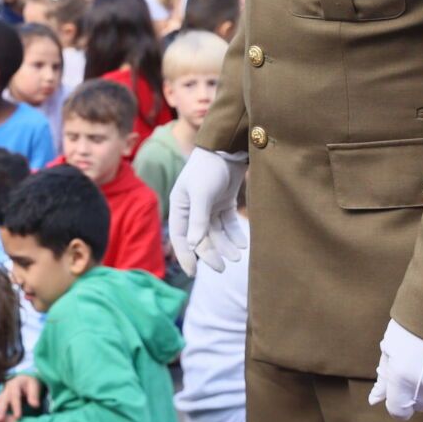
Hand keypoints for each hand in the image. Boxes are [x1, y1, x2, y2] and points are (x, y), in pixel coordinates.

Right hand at [0, 373, 42, 421]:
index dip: (16, 406)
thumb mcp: (34, 386)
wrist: (23, 379)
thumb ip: (34, 395)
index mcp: (15, 384)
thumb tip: (35, 405)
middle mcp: (7, 388)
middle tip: (0, 420)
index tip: (17, 417)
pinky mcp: (0, 398)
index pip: (15, 396)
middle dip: (1, 410)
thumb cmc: (29, 384)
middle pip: (3, 399)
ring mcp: (2, 393)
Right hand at [168, 148, 248, 276]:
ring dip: (225, 245)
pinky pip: (228, 224)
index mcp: (180, 207)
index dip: (186, 256)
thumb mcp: (202, 194)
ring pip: (216, 233)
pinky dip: (234, 234)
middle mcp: (192, 209)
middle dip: (211, 253)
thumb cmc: (208, 168)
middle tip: (223, 267)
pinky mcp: (223, 202)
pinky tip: (242, 243)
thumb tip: (194, 246)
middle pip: (200, 238)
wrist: (228, 148)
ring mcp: (208, 206)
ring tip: (237, 256)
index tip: (194, 274)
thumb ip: (198, 220)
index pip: (180, 238)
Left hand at [368, 318, 422, 420]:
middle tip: (415, 370)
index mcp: (402, 377)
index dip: (397, 405)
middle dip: (415, 393)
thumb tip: (375, 399)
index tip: (397, 396)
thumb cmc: (411, 323)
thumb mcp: (390, 347)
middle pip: (422, 405)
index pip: (399, 411)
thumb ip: (384, 377)